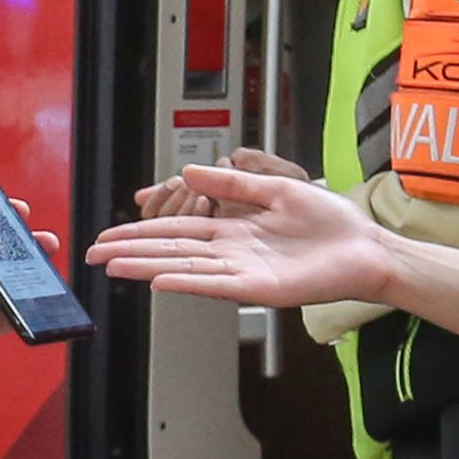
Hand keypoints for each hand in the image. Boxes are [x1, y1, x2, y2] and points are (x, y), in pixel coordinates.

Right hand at [86, 156, 394, 312]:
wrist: (366, 248)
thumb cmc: (330, 223)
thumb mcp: (276, 188)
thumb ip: (232, 182)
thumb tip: (190, 169)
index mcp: (233, 229)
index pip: (177, 228)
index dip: (142, 230)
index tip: (110, 234)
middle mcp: (231, 253)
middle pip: (170, 249)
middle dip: (130, 250)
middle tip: (93, 254)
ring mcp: (242, 272)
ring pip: (185, 267)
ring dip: (148, 266)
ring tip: (114, 266)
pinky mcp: (260, 288)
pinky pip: (216, 284)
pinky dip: (187, 281)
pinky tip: (160, 280)